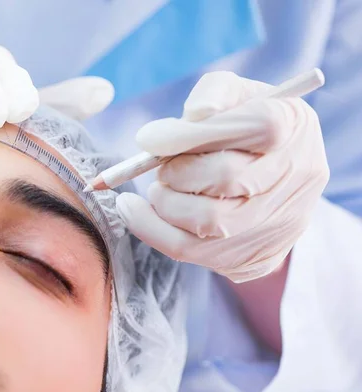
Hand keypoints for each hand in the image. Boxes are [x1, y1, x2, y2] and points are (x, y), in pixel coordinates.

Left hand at [116, 71, 329, 281]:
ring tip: (159, 190)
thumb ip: (213, 93)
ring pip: (208, 221)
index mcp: (294, 127)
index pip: (257, 126)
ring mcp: (280, 223)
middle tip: (160, 168)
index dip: (194, 133)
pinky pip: (193, 250)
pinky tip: (136, 212)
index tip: (149, 138)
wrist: (272, 179)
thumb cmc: (243, 127)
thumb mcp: (235, 94)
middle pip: (227, 177)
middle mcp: (297, 178)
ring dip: (165, 203)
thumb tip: (194, 116)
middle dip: (178, 172)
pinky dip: (153, 230)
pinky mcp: (256, 257)